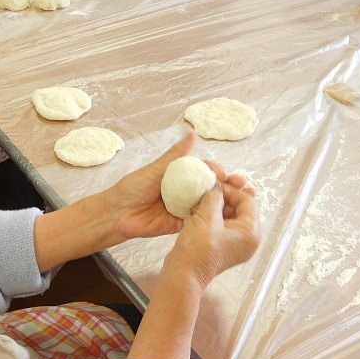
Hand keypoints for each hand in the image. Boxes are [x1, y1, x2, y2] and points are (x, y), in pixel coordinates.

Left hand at [107, 132, 246, 241]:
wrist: (118, 213)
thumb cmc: (133, 188)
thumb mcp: (156, 169)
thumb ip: (175, 155)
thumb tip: (192, 134)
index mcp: (179, 176)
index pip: (204, 171)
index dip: (216, 171)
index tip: (225, 173)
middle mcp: (185, 192)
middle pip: (210, 188)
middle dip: (227, 187)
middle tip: (241, 186)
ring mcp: (184, 209)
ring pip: (208, 205)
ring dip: (225, 203)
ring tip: (241, 202)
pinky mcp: (181, 225)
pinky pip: (199, 221)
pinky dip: (212, 218)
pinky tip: (224, 217)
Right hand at [163, 174, 259, 289]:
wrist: (183, 275)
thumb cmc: (197, 250)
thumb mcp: (207, 217)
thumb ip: (214, 197)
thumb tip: (216, 186)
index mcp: (251, 232)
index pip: (248, 200)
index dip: (231, 189)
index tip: (214, 185)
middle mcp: (248, 239)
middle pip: (241, 208)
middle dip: (223, 198)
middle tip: (207, 192)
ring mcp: (236, 245)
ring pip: (230, 216)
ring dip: (215, 207)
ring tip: (199, 202)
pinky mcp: (224, 248)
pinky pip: (222, 226)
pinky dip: (212, 217)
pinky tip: (197, 212)